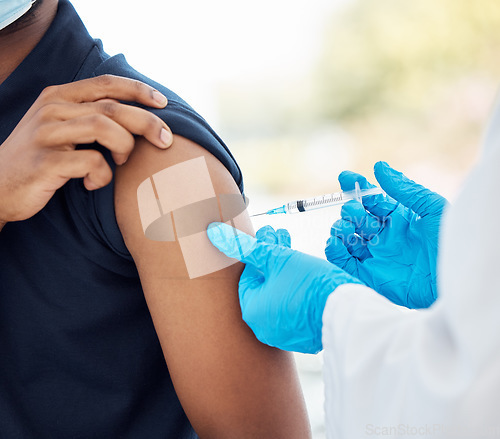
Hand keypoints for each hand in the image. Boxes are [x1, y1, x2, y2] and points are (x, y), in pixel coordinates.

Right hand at [0, 75, 172, 227]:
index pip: (105, 83)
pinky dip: (103, 175)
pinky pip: (91, 162)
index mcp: (58, 96)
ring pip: (104, 128)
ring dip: (125, 147)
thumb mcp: (62, 129)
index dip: (138, 90)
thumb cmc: (41, 159)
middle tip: (166, 140)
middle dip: (147, 122)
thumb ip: (90, 117)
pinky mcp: (45, 161)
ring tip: (122, 163)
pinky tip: (95, 184)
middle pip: (112, 107)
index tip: (163, 103)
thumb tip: (139, 119)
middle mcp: (52, 109)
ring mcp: (46, 134)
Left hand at [207, 223, 361, 353]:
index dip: (260, 253)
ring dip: (284, 272)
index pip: (247, 276)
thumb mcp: (278, 258)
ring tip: (295, 250)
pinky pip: (292, 308)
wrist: (346, 311)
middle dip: (272, 258)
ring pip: (278, 295)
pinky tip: (305, 274)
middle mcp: (263, 328)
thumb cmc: (310, 283)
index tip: (270, 237)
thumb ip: (247, 247)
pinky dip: (296, 291)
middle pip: (263, 285)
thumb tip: (215, 234)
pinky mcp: (302, 336)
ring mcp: (283, 334)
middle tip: (281, 237)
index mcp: (252, 311)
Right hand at [325, 161, 447, 308]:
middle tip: (356, 212)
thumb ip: (404, 188)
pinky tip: (337, 242)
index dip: (357, 186)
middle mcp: (384, 235)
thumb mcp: (432, 208)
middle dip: (350, 210)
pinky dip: (334, 250)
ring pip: (345, 237)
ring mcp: (375, 255)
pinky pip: (343, 261)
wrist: (455, 282)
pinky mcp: (368, 275)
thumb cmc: (451, 244)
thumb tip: (379, 166)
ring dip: (340, 228)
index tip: (345, 176)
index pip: (371, 199)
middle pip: (355, 217)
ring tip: (348, 228)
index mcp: (398, 218)